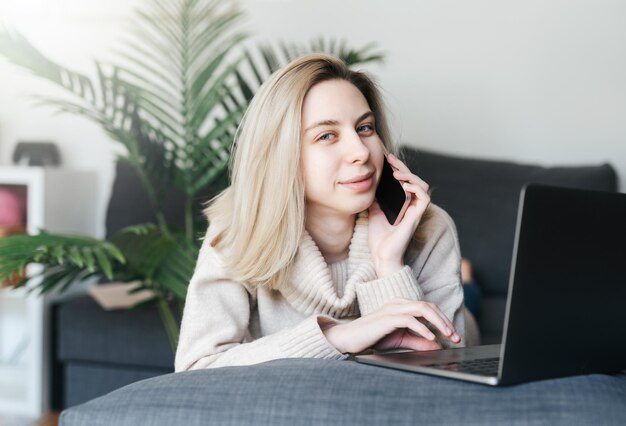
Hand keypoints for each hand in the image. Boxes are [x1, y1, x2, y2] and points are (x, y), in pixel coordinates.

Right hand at [322, 298, 459, 353]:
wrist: (350, 338)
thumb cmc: (372, 337)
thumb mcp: (400, 340)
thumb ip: (418, 341)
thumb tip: (437, 345)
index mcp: (401, 305)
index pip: (428, 308)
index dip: (443, 320)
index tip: (453, 336)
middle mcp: (398, 303)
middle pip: (429, 307)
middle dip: (445, 321)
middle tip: (455, 336)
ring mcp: (392, 308)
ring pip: (422, 309)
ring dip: (438, 323)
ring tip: (448, 335)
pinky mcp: (387, 318)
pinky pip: (409, 319)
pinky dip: (422, 328)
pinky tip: (431, 337)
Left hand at [368, 153, 430, 276]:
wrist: (381, 255)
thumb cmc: (379, 237)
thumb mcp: (374, 211)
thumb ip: (376, 198)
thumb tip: (371, 183)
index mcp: (402, 203)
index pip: (404, 181)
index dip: (398, 168)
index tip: (387, 158)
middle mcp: (411, 205)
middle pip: (413, 179)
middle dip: (402, 166)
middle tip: (390, 158)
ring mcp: (415, 211)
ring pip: (422, 185)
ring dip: (410, 176)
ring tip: (396, 173)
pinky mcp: (417, 217)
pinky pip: (424, 198)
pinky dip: (416, 188)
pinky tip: (404, 185)